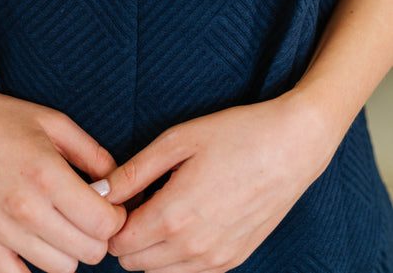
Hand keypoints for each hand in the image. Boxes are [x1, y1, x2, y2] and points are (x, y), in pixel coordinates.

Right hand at [0, 73, 126, 272]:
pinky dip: (35, 265)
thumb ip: (93, 154)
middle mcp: (26, 209)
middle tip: (90, 212)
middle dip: (99, 234)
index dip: (117, 216)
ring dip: (71, 249)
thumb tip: (119, 185)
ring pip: (61, 269)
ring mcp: (1, 231)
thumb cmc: (1, 117)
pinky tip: (38, 239)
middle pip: (89, 252)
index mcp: (47, 175)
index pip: (104, 223)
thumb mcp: (55, 122)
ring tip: (63, 221)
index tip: (111, 203)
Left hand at [105, 95, 335, 272]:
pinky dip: (176, 254)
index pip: (117, 244)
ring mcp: (216, 260)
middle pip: (133, 263)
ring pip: (160, 272)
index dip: (110, 220)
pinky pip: (188, 272)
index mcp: (174, 216)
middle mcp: (194, 248)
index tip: (120, 194)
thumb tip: (99, 192)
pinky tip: (187, 216)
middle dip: (126, 235)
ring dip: (150, 247)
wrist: (293, 146)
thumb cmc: (235, 134)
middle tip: (138, 197)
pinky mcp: (233, 260)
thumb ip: (133, 172)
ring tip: (163, 203)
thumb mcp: (177, 140)